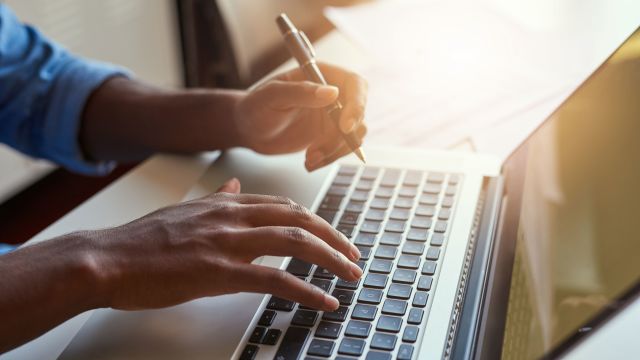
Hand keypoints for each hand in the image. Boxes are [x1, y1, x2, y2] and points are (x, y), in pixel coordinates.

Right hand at [89, 178, 361, 310]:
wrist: (106, 258)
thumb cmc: (140, 241)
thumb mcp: (183, 211)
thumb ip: (215, 200)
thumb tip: (233, 189)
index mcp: (223, 204)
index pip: (283, 205)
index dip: (314, 219)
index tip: (332, 234)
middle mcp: (231, 216)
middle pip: (298, 218)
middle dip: (333, 236)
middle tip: (354, 254)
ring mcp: (226, 242)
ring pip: (295, 242)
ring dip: (331, 258)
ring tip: (351, 274)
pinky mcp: (218, 272)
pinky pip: (276, 279)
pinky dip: (307, 290)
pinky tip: (325, 300)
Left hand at [234, 63, 367, 170]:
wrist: (249, 130)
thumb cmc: (255, 106)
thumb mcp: (272, 96)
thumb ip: (300, 92)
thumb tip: (332, 93)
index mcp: (322, 75)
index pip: (355, 84)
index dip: (357, 104)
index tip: (345, 126)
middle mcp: (333, 94)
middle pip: (359, 113)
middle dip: (343, 136)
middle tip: (319, 149)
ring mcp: (334, 116)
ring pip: (354, 135)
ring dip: (335, 151)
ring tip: (310, 158)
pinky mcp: (330, 136)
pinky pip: (342, 149)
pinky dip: (330, 158)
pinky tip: (309, 162)